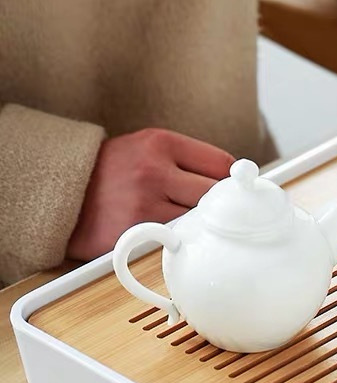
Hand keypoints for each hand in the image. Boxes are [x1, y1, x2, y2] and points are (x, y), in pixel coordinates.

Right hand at [67, 128, 234, 260]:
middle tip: (213, 212)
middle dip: (217, 205)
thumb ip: (185, 160)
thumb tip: (232, 180)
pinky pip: (177, 239)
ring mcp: (145, 203)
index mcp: (160, 143)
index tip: (230, 190)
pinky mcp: (136, 232)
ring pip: (199, 219)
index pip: (221, 163)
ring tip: (187, 223)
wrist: (60, 194)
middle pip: (215, 194)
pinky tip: (171, 235)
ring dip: (198, 225)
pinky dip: (179, 240)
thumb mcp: (145, 149)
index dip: (229, 181)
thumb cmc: (110, 173)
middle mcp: (153, 170)